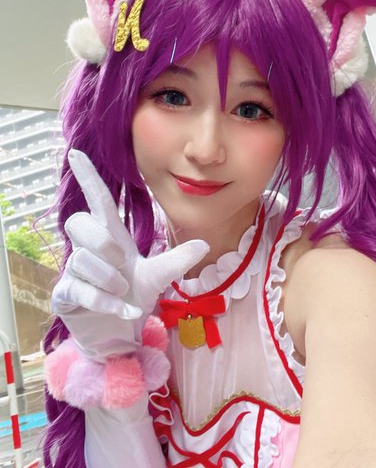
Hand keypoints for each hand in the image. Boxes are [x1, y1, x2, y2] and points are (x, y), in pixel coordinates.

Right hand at [51, 149, 208, 361]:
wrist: (119, 331)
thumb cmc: (134, 294)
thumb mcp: (158, 276)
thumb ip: (177, 261)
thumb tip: (204, 244)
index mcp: (111, 234)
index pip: (97, 199)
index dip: (88, 177)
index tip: (77, 152)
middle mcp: (89, 247)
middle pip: (79, 222)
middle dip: (104, 245)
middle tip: (123, 268)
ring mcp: (74, 269)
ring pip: (81, 259)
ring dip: (110, 281)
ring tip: (123, 293)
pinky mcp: (65, 293)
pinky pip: (79, 289)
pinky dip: (106, 303)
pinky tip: (125, 312)